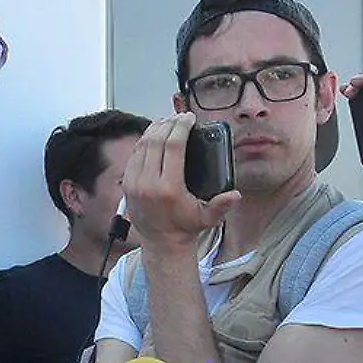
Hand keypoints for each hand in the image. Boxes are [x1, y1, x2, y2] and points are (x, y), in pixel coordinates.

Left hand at [121, 114, 239, 252]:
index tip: (188, 118)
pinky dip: (144, 141)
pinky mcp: (127, 184)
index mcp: (168, 188)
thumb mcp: (207, 218)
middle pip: (156, 140)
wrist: (161, 243)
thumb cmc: (185, 228)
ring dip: (155, 129)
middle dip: (169, 124)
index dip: (181, 127)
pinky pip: (134, 154)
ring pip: (142, 145)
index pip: (173, 146)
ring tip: (168, 122)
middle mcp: (148, 184)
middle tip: (179, 118)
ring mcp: (134, 183)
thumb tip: (235, 195)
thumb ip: (221, 206)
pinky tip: (154, 136)